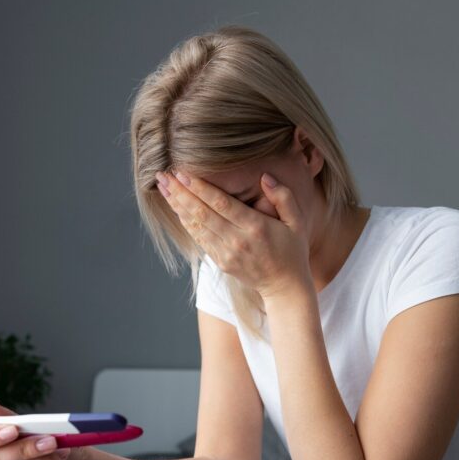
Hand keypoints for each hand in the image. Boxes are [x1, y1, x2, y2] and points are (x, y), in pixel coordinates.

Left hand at [156, 169, 312, 299]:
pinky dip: (185, 222)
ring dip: (177, 206)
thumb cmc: (292, 250)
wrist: (284, 286)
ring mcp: (226, 254)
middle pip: (202, 213)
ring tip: (162, 187)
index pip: (222, 204)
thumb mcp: (296, 222)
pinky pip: (199, 238)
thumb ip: (283, 197)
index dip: (199, 188)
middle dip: (180, 193)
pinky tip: (176, 207)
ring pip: (196, 226)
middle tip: (163, 175)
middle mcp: (237, 241)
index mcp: (256, 228)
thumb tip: (264, 177)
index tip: (182, 173)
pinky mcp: (220, 262)